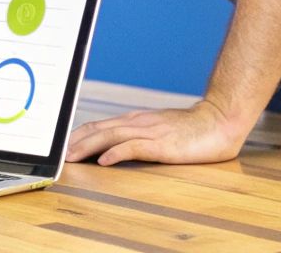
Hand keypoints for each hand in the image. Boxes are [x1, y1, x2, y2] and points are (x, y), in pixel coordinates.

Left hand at [64, 100, 249, 165]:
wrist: (219, 121)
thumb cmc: (193, 129)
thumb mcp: (162, 130)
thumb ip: (142, 135)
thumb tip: (120, 146)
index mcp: (138, 120)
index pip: (102, 125)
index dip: (81, 134)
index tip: (66, 144)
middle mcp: (140, 123)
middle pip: (101, 129)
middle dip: (78, 141)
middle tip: (60, 153)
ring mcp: (150, 132)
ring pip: (112, 136)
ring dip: (89, 146)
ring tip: (72, 157)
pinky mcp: (162, 144)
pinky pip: (134, 147)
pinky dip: (116, 153)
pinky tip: (104, 160)